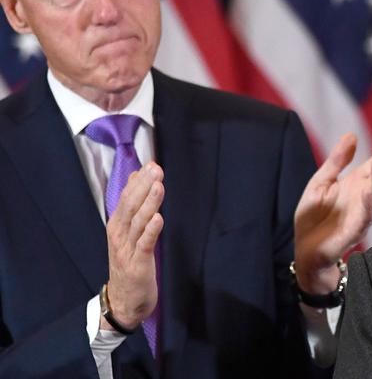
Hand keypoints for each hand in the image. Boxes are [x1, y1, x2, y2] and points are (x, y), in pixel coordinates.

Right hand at [101, 162, 163, 329]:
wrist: (123, 302)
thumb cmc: (129, 264)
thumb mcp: (128, 234)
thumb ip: (133, 208)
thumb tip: (137, 179)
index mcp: (117, 226)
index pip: (126, 198)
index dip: (138, 181)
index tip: (150, 164)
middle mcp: (119, 235)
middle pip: (131, 206)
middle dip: (144, 186)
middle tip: (156, 169)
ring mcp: (127, 250)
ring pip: (138, 222)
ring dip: (149, 203)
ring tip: (159, 186)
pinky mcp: (138, 264)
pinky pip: (145, 244)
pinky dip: (151, 231)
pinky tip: (159, 218)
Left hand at [294, 129, 371, 294]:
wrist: (304, 250)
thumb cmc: (313, 216)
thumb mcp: (321, 181)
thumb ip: (337, 161)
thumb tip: (353, 135)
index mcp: (356, 183)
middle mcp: (363, 198)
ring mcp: (361, 215)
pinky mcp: (353, 232)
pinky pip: (365, 218)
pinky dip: (368, 205)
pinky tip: (367, 192)